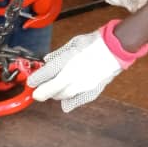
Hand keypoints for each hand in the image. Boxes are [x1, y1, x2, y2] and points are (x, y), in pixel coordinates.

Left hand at [28, 20, 146, 111]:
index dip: (36, 80)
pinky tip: (66, 104)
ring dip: (55, 95)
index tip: (31, 83)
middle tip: (38, 90)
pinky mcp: (93, 90)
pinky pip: (78, 100)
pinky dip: (70, 102)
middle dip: (43, 91)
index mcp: (67, 62)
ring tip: (52, 92)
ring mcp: (83, 85)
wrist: (116, 48)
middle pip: (52, 90)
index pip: (46, 75)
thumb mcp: (73, 42)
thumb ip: (59, 54)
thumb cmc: (95, 42)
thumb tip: (47, 60)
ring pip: (63, 97)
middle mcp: (73, 76)